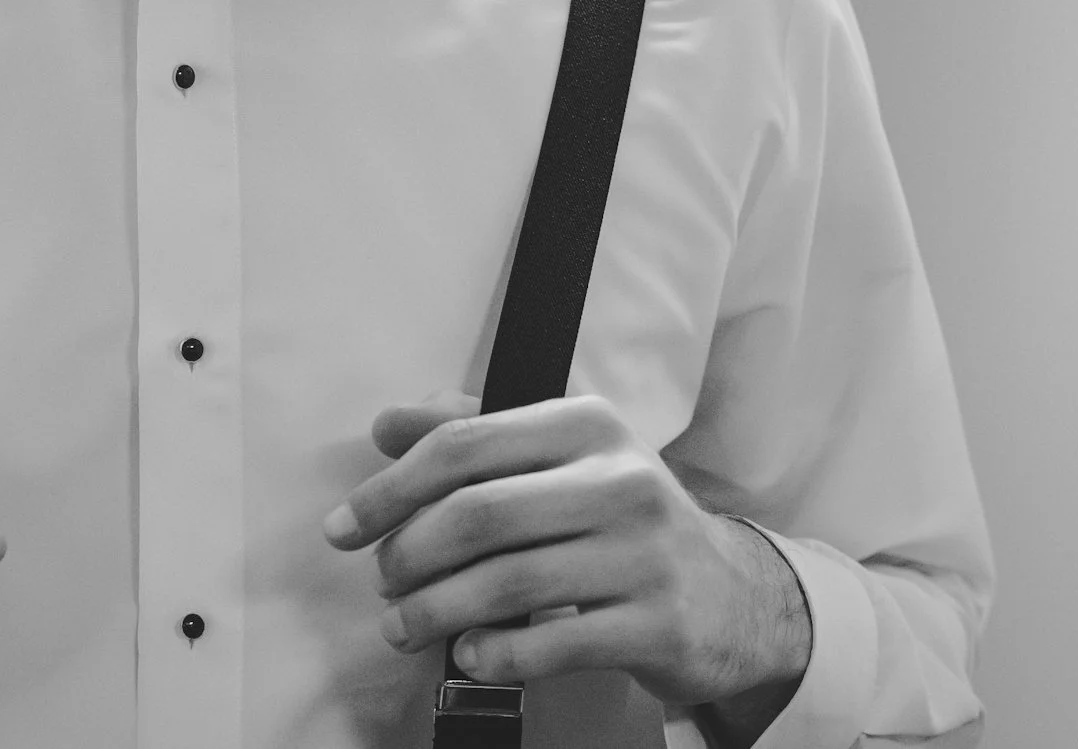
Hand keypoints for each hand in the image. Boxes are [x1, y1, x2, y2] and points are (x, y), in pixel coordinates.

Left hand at [322, 391, 809, 730]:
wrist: (734, 595)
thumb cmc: (623, 520)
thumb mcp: (561, 457)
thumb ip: (474, 434)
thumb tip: (387, 425)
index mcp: (586, 423)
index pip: (463, 444)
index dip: (389, 488)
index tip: (343, 527)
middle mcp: (621, 479)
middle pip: (477, 514)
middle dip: (407, 554)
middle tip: (381, 582)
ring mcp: (644, 553)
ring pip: (506, 582)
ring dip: (434, 612)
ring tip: (404, 626)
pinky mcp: (658, 624)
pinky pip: (551, 644)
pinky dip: (494, 654)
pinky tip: (469, 655)